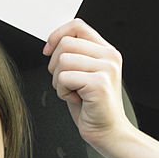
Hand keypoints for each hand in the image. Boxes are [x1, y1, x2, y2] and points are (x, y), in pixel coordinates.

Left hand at [42, 19, 132, 148]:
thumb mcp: (83, 73)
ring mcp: (106, 69)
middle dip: (55, 65)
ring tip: (74, 92)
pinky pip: (64, 78)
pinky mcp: (99, 83)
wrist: (107, 131)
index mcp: (106, 51)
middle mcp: (109, 56)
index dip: (57, 35)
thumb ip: (74, 55)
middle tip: (67, 82)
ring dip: (59, 81)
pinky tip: (77, 99)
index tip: (48, 51)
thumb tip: (52, 44)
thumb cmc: (92, 105)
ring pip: (62, 61)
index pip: (77, 26)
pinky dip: (63, 92)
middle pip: (65, 44)